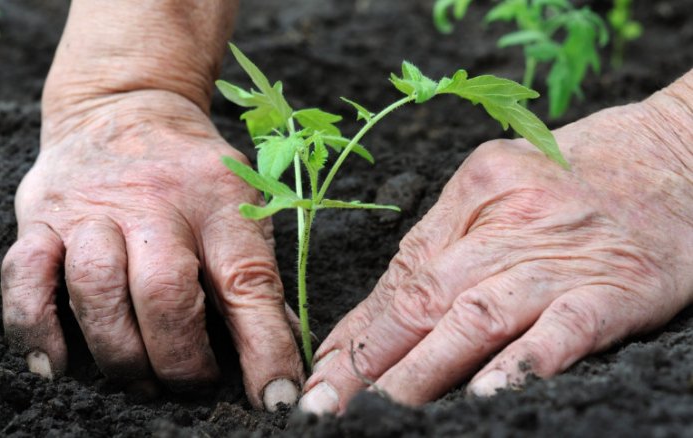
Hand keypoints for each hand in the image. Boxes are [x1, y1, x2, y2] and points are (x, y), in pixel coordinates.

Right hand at [1, 89, 302, 410]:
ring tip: (140, 381)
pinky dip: (35, 330)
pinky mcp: (40, 218)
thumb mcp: (240, 204)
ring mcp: (90, 209)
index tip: (276, 399)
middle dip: (180, 358)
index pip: (248, 282)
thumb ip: (255, 277)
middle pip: (164, 292)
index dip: (265, 348)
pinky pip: (24, 277)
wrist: (125, 105)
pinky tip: (56, 367)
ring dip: (120, 353)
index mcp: (218, 201)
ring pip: (96, 289)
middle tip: (191, 386)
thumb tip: (281, 357)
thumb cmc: (192, 173)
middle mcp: (154, 202)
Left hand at [299, 78, 692, 413]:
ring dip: (423, 370)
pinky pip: (562, 329)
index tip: (324, 372)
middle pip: (424, 296)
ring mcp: (560, 256)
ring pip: (476, 316)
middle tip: (327, 405)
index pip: (401, 273)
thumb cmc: (579, 176)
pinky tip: (485, 394)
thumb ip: (446, 245)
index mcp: (473, 191)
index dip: (358, 330)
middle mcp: (508, 220)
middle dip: (369, 359)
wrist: (677, 153)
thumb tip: (380, 316)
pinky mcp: (615, 287)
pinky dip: (521, 362)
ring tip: (383, 411)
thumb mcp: (501, 188)